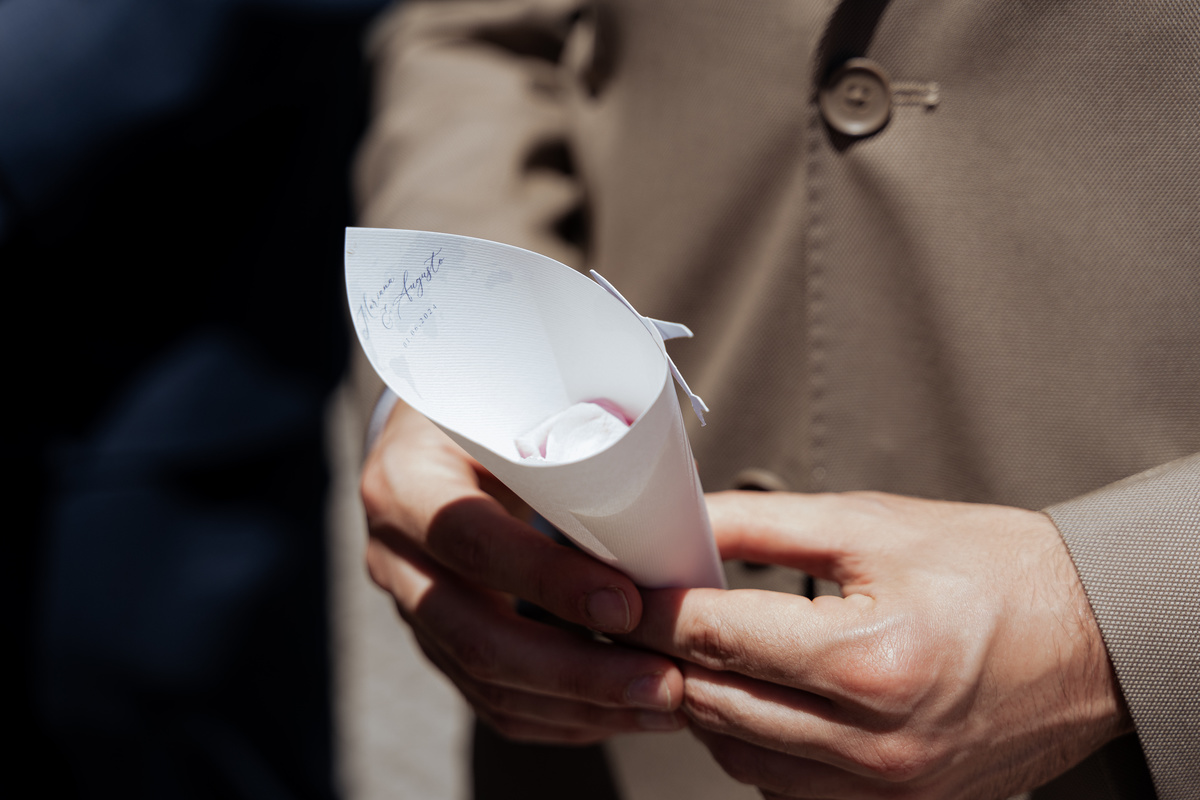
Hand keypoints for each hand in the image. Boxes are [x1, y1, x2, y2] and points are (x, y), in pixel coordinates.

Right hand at [361, 401, 684, 742]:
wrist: (427, 431)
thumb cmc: (486, 404)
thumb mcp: (509, 399)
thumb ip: (562, 438)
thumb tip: (664, 495)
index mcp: (406, 481)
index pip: (471, 540)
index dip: (547, 579)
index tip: (628, 604)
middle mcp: (394, 553)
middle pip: (477, 636)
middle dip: (578, 673)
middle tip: (664, 684)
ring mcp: (409, 605)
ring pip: (486, 682)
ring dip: (580, 705)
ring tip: (662, 705)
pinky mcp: (433, 639)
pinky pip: (489, 698)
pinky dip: (557, 716)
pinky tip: (618, 713)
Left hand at [625, 491, 1131, 797]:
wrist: (1090, 638)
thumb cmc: (996, 571)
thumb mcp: (872, 526)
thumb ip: (764, 526)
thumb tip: (686, 526)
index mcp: (871, 659)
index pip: (720, 640)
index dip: (657, 612)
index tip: (622, 591)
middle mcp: (876, 742)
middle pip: (717, 706)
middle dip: (665, 658)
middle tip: (636, 618)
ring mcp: (887, 788)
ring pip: (740, 758)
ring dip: (702, 706)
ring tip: (690, 654)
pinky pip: (786, 787)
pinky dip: (750, 743)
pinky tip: (747, 698)